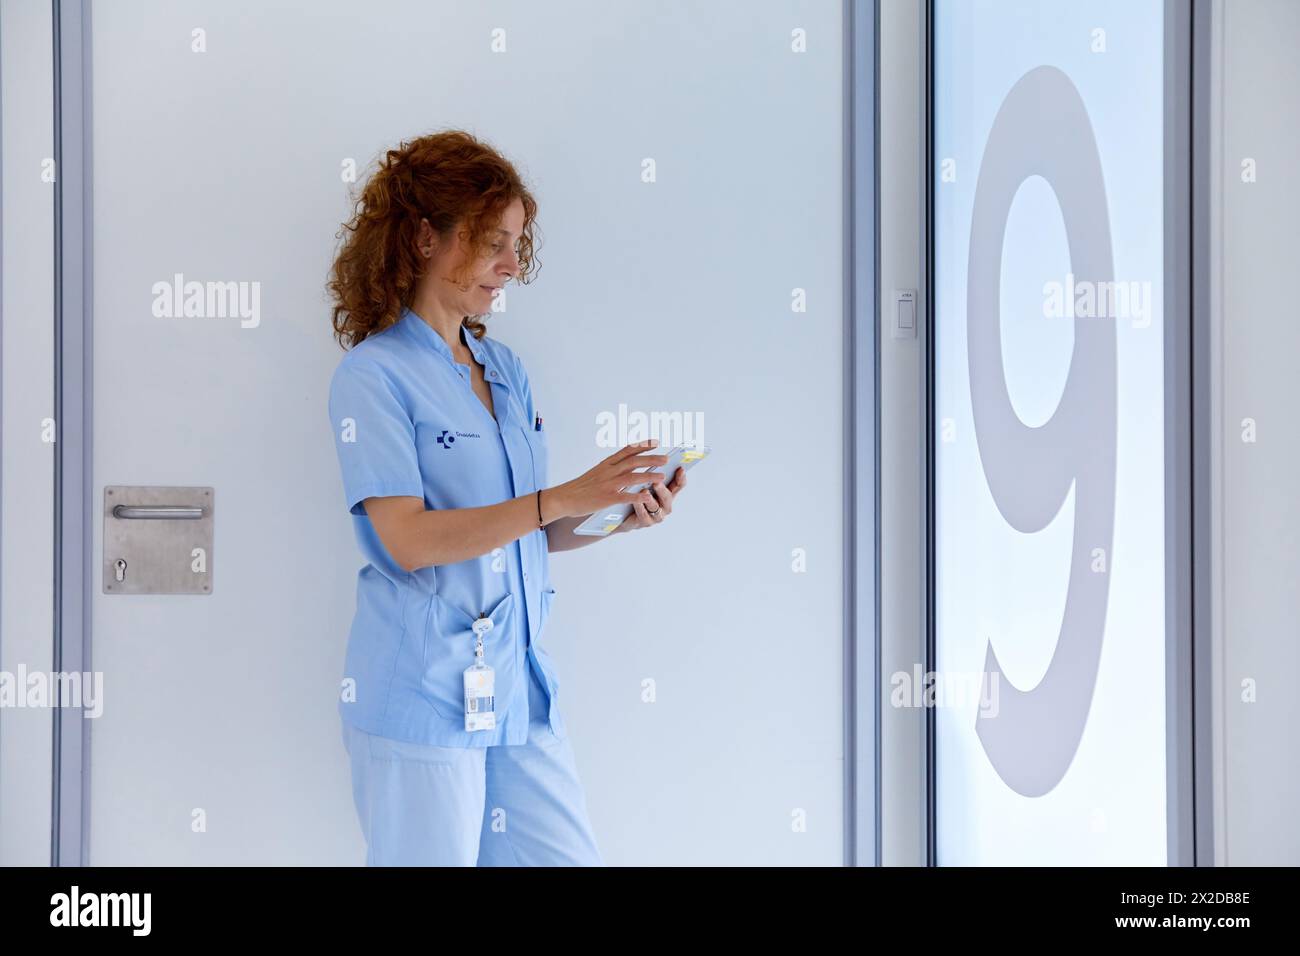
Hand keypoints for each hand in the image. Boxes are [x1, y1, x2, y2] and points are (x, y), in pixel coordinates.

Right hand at [543, 440, 669, 519]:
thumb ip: (611, 468)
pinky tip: (648, 497)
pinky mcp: (606, 498)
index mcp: (606, 464)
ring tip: (662, 476)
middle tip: (666, 458)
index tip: (656, 441)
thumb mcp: (596, 472)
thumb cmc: (580, 487)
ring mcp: (608, 484)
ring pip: (632, 476)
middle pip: (633, 461)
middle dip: (651, 459)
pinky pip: (625, 496)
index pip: (627, 450)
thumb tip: (626, 464)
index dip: (643, 445)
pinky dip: (637, 496)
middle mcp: (608, 471)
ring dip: (648, 475)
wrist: (563, 498)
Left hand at [617, 462, 686, 531]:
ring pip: (655, 506)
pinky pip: (643, 515)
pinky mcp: (645, 522)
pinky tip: (635, 501)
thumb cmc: (636, 495)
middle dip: (663, 489)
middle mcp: (665, 505)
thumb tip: (657, 458)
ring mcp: (656, 515)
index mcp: (668, 493)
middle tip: (657, 482)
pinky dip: (640, 507)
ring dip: (650, 499)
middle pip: (668, 497)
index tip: (680, 468)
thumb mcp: (646, 482)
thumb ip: (653, 473)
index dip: (681, 478)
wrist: (623, 516)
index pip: (678, 485)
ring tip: (644, 492)